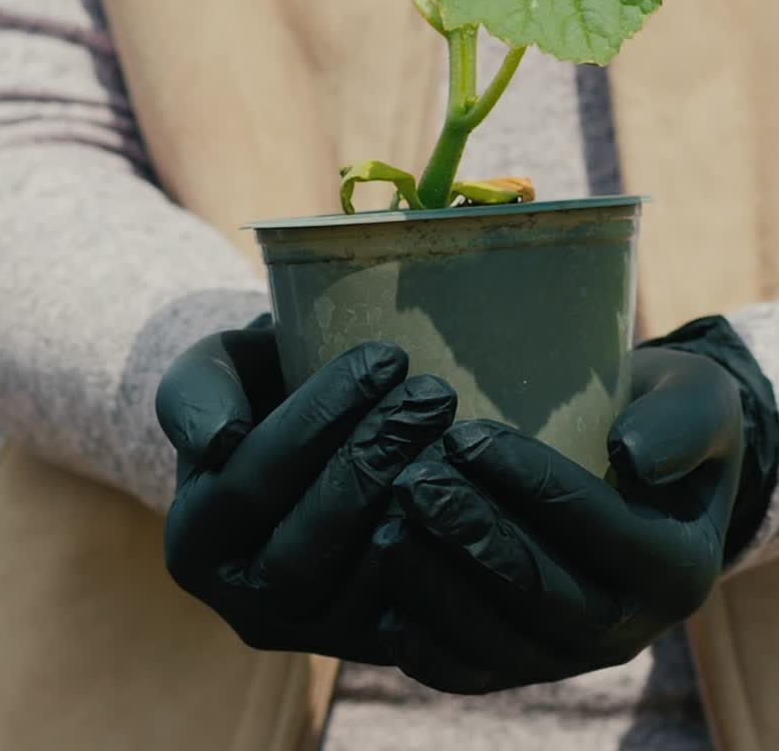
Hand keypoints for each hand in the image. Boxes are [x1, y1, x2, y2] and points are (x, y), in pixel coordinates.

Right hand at [155, 316, 456, 659]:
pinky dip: (446, 549)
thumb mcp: (208, 374)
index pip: (250, 483)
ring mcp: (314, 636)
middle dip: (374, 459)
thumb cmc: (252, 396)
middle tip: (429, 392)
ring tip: (451, 427)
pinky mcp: (375, 645)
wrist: (298, 446)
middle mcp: (245, 607)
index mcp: (193, 545)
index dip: (317, 419)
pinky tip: (472, 481)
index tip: (381, 357)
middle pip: (309, 543)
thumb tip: (223, 440)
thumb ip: (197, 395)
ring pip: (366, 583)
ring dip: (417, 500)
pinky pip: (417, 613)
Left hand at [377, 341, 745, 693]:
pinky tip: (382, 604)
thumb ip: (678, 422)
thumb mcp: (692, 401)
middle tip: (411, 481)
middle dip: (472, 536)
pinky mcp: (518, 663)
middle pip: (545, 595)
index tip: (465, 436)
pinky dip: (425, 648)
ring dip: (438, 590)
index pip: (600, 530)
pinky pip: (470, 672)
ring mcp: (569, 653)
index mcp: (677, 566)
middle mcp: (628, 627)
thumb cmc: (656, 421)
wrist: (635, 471)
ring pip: (500, 644)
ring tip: (386, 528)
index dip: (532, 485)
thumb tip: (631, 455)